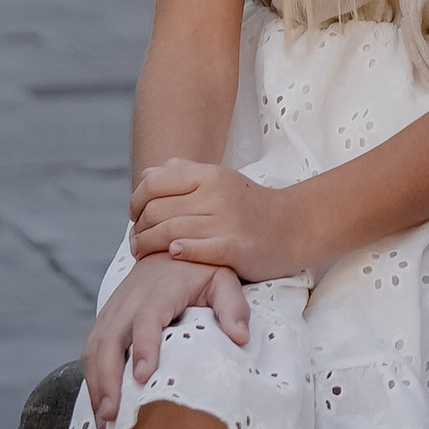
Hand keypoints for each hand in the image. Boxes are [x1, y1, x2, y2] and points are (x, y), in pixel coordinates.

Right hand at [82, 252, 247, 422]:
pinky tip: (98, 406)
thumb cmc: (199, 268)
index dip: (144, 346)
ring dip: (95, 384)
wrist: (169, 244)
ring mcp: (114, 310)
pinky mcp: (105, 319)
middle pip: (110, 339)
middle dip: (107, 378)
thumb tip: (240, 338)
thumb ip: (233, 306)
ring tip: (103, 419)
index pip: (147, 319)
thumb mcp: (223, 278)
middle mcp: (130, 300)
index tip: (143, 377)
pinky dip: (91, 378)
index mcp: (160, 290)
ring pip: (95, 347)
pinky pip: (90, 350)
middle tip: (112, 414)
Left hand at [129, 158, 310, 281]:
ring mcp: (227, 220)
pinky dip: (181, 250)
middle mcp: (217, 193)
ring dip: (148, 246)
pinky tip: (172, 253)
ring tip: (142, 254)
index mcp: (210, 174)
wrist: (293, 226)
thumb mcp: (221, 180)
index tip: (135, 217)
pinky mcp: (236, 247)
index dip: (135, 201)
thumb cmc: (250, 206)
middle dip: (139, 229)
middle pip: (158, 210)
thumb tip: (148, 175)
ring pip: (171, 230)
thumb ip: (184, 174)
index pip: (155, 183)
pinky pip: (200, 248)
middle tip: (135, 242)